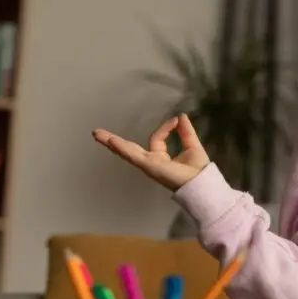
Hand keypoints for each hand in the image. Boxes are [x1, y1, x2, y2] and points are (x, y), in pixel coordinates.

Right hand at [92, 113, 208, 191]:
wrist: (201, 182)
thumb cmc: (197, 170)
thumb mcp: (191, 145)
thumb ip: (185, 132)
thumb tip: (181, 116)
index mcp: (160, 158)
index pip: (156, 138)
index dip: (165, 127)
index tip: (176, 120)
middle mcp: (151, 162)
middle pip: (129, 149)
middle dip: (115, 141)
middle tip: (98, 133)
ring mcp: (148, 165)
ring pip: (127, 152)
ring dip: (112, 143)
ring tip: (97, 135)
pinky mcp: (149, 166)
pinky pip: (133, 156)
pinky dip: (122, 148)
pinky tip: (111, 141)